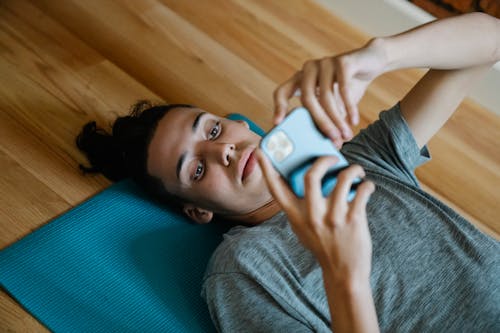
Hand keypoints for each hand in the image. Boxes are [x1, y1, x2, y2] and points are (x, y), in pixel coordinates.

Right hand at [256, 150, 375, 283]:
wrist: (343, 272)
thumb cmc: (322, 245)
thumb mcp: (302, 229)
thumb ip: (300, 208)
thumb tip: (308, 177)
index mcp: (295, 215)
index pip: (276, 188)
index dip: (266, 168)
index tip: (261, 150)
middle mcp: (312, 214)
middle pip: (311, 175)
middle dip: (324, 160)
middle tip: (332, 158)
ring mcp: (333, 217)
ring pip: (343, 178)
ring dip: (353, 169)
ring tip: (356, 171)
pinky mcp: (353, 219)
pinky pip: (363, 191)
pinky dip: (367, 185)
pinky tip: (367, 186)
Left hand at [273, 39, 386, 146]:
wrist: (371, 61)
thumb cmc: (347, 87)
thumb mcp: (334, 103)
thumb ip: (325, 118)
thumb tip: (325, 146)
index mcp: (300, 79)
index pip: (282, 92)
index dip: (278, 107)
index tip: (278, 123)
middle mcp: (309, 69)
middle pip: (307, 99)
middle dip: (320, 122)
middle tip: (331, 140)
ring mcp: (324, 63)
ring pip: (326, 96)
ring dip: (337, 119)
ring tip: (346, 135)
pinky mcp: (343, 61)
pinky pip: (343, 89)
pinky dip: (349, 107)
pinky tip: (353, 121)